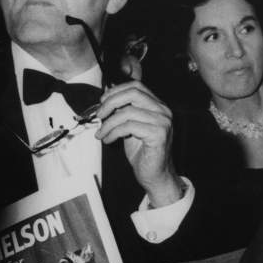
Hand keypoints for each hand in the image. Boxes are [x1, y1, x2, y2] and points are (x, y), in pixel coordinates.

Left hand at [94, 81, 183, 207]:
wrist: (155, 175)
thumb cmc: (142, 152)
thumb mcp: (129, 127)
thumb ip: (122, 112)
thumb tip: (106, 98)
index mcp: (157, 106)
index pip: (136, 86)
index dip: (116, 90)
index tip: (102, 101)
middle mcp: (163, 111)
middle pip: (133, 93)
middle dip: (111, 102)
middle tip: (99, 114)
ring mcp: (163, 122)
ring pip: (127, 112)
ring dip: (108, 123)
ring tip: (101, 133)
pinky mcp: (158, 134)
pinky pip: (129, 126)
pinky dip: (113, 132)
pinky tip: (109, 140)